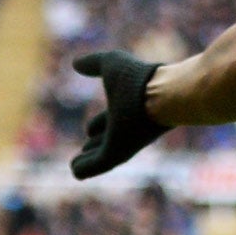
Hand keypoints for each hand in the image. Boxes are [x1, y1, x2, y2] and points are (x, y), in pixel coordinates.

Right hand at [69, 51, 165, 178]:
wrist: (160, 97)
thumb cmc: (137, 79)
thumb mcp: (111, 63)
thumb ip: (93, 63)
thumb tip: (76, 63)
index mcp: (125, 107)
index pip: (109, 119)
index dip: (99, 124)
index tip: (89, 131)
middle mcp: (126, 127)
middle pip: (109, 138)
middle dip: (97, 144)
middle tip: (85, 149)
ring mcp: (122, 143)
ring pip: (102, 154)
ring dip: (89, 160)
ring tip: (75, 166)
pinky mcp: (117, 154)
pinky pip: (98, 165)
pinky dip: (85, 168)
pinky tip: (75, 171)